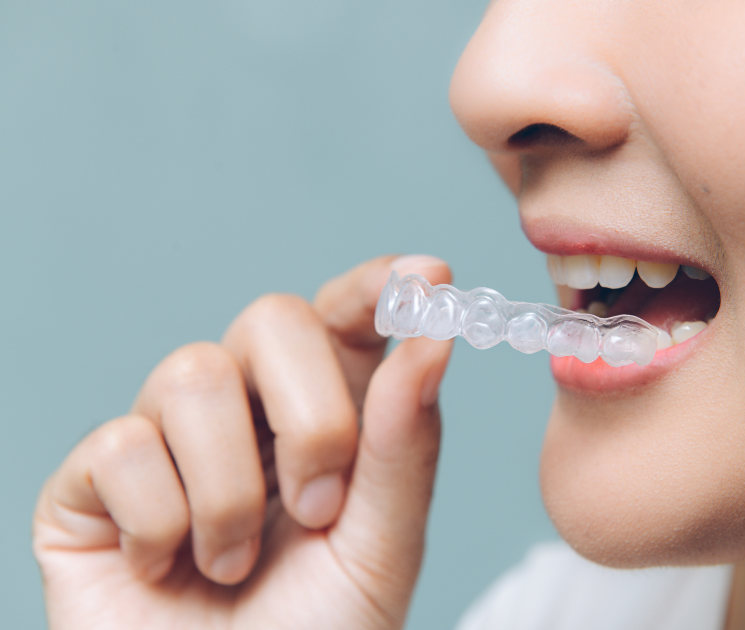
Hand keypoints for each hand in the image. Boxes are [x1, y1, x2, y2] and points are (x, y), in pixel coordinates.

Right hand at [33, 255, 453, 629]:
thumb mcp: (382, 547)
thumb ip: (405, 444)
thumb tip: (433, 336)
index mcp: (329, 410)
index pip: (349, 314)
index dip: (380, 286)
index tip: (428, 276)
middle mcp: (249, 406)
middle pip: (272, 319)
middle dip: (311, 418)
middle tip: (320, 510)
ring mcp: (169, 435)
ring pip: (192, 375)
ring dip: (231, 492)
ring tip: (237, 564)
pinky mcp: (94, 479)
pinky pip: (121, 447)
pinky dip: (160, 524)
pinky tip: (166, 566)